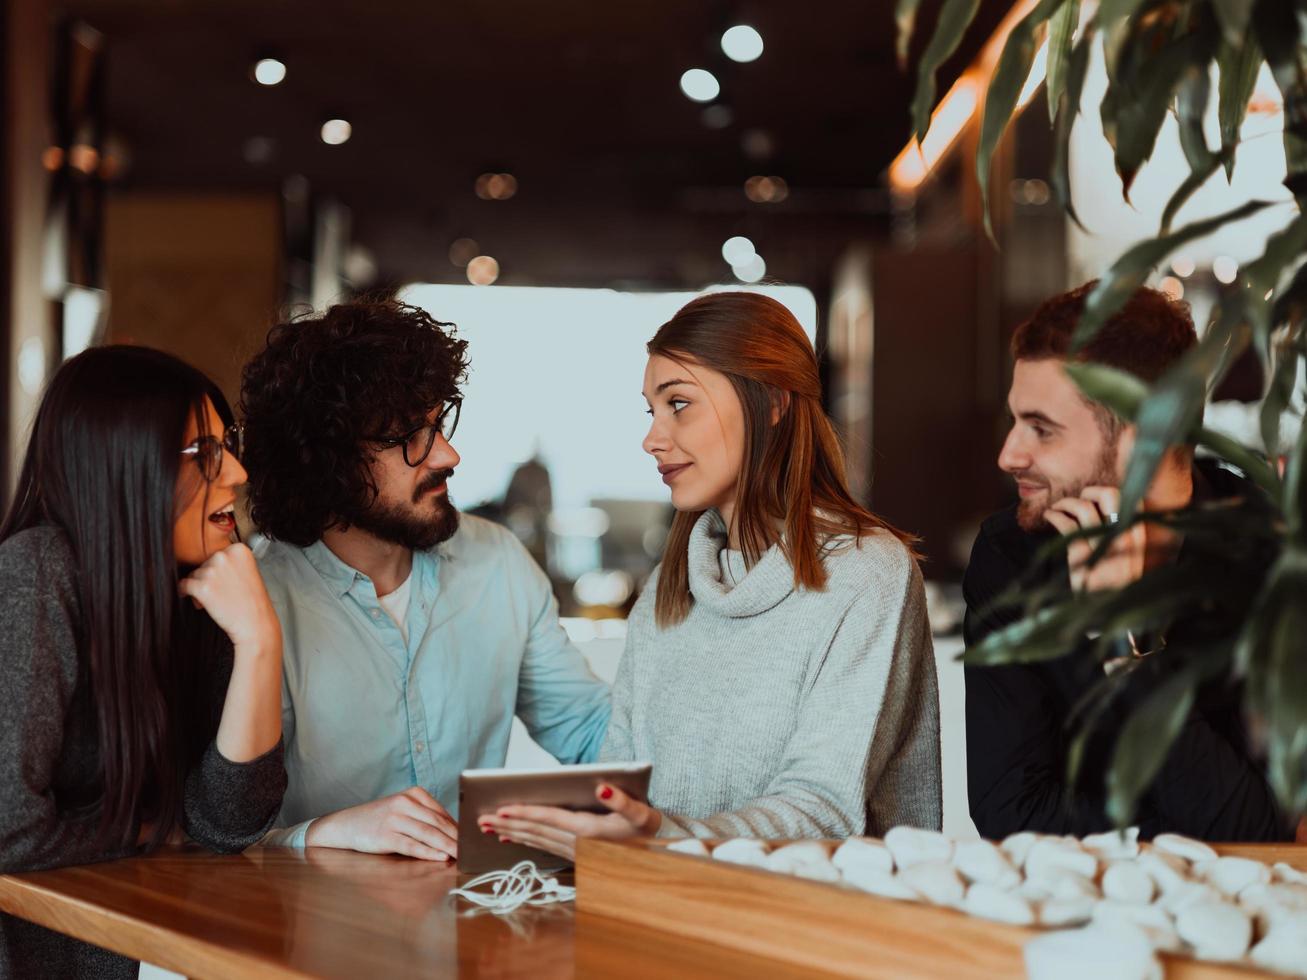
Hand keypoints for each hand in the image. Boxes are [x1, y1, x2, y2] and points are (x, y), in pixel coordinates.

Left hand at [178, 543, 279, 653]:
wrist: (255, 624)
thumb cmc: (254, 603)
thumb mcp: (249, 572)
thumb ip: (232, 563)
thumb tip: (211, 564)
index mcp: (239, 550)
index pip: (218, 555)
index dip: (219, 570)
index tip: (224, 580)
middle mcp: (224, 557)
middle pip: (205, 563)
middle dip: (209, 578)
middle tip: (221, 592)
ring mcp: (212, 571)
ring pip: (194, 575)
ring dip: (201, 587)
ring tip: (216, 600)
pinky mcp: (201, 587)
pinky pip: (184, 586)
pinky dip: (186, 593)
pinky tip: (198, 600)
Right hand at [306, 787, 457, 860]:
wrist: (346, 825)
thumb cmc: (379, 819)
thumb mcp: (403, 810)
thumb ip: (425, 817)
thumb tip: (454, 832)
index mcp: (413, 793)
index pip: (442, 812)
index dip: (458, 827)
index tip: (471, 838)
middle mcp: (404, 803)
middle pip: (437, 823)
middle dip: (457, 838)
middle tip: (472, 849)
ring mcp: (394, 819)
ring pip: (428, 834)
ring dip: (447, 846)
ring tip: (461, 855)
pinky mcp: (385, 836)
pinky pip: (412, 845)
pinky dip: (429, 852)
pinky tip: (440, 857)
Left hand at [479, 783, 661, 860]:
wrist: (656, 852)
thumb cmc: (646, 829)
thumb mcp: (640, 812)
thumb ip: (620, 800)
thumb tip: (602, 787)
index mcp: (588, 830)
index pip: (549, 819)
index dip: (525, 814)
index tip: (502, 810)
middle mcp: (577, 843)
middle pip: (536, 831)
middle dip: (508, 824)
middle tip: (482, 819)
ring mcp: (574, 850)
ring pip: (536, 840)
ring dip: (512, 833)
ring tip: (489, 827)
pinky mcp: (574, 853)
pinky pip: (543, 846)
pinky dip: (525, 841)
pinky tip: (511, 839)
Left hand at [1044, 486, 1146, 592]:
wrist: (1106, 616)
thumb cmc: (1114, 586)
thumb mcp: (1128, 559)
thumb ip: (1122, 535)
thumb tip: (1101, 510)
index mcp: (1137, 537)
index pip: (1133, 499)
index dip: (1110, 494)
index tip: (1096, 499)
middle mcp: (1124, 538)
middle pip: (1111, 495)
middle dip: (1090, 491)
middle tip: (1078, 498)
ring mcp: (1102, 546)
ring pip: (1084, 507)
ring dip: (1066, 502)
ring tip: (1057, 508)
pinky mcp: (1080, 555)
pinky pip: (1066, 524)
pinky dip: (1054, 515)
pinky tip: (1049, 517)